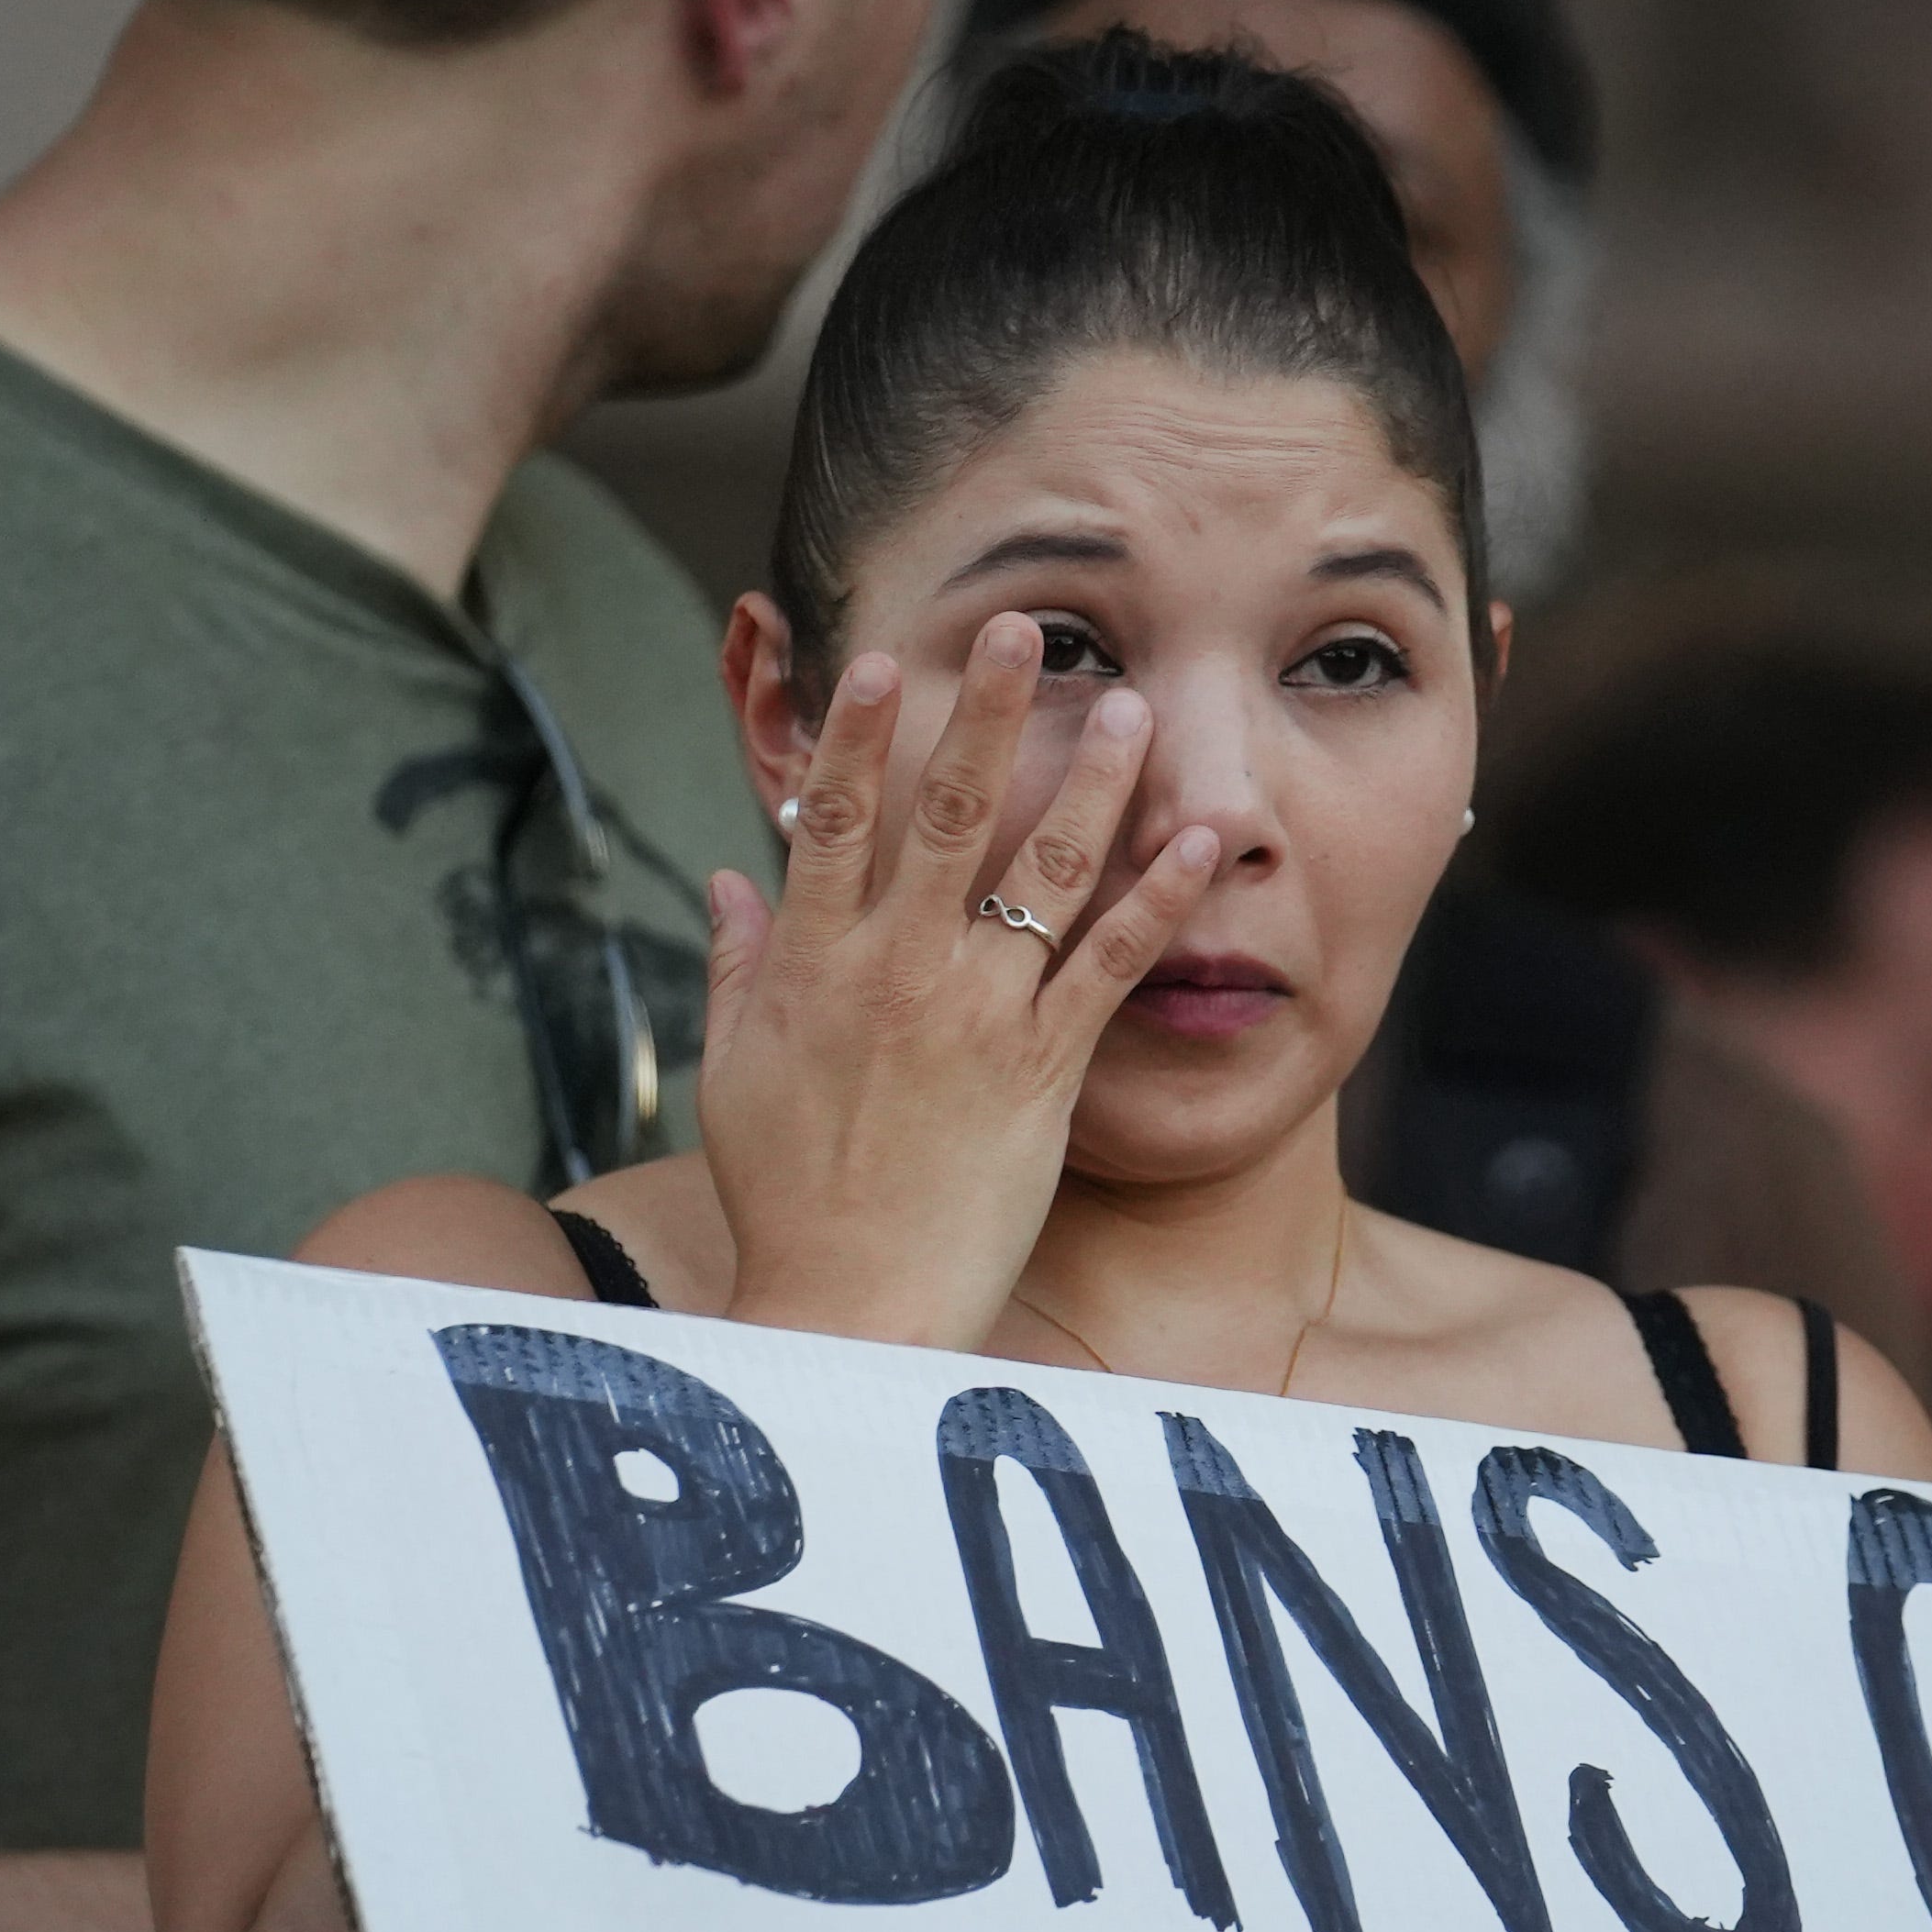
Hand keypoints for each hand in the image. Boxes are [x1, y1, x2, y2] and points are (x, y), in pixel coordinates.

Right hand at [690, 613, 1217, 1347]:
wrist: (850, 1304)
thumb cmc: (786, 1201)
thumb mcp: (734, 1076)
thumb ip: (735, 967)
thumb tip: (729, 877)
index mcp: (811, 965)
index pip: (832, 819)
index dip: (858, 732)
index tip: (883, 655)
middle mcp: (895, 973)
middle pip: (942, 816)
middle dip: (986, 714)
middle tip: (1024, 626)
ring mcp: (975, 1018)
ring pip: (1039, 873)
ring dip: (1089, 780)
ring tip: (1129, 702)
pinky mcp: (1043, 1073)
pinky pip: (1111, 968)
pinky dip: (1160, 901)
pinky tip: (1202, 843)